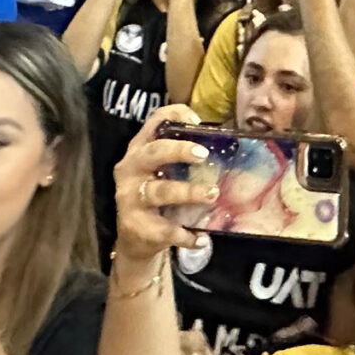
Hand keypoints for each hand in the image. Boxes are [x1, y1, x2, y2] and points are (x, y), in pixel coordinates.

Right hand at [110, 106, 214, 261]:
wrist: (134, 239)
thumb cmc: (156, 195)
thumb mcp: (162, 170)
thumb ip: (182, 156)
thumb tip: (225, 142)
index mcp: (139, 150)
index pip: (153, 123)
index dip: (174, 116)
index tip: (197, 121)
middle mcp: (130, 169)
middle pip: (153, 153)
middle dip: (179, 151)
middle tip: (203, 155)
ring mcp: (130, 198)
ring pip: (160, 191)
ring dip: (189, 192)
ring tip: (213, 194)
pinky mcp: (136, 226)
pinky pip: (165, 230)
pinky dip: (186, 235)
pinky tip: (203, 239)